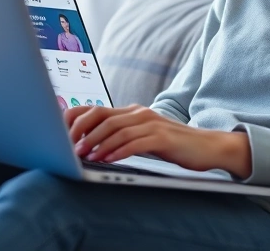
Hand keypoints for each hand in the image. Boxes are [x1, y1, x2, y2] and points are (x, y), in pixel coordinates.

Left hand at [64, 105, 251, 178]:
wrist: (207, 146)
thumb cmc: (173, 144)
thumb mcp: (143, 136)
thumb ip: (122, 136)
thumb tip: (91, 145)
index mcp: (132, 112)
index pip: (96, 109)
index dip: (76, 120)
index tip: (62, 136)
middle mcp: (140, 113)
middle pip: (102, 116)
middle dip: (82, 131)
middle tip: (71, 148)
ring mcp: (152, 124)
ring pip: (117, 129)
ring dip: (98, 143)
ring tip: (85, 155)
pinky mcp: (163, 138)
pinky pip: (136, 143)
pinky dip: (119, 151)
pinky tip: (109, 159)